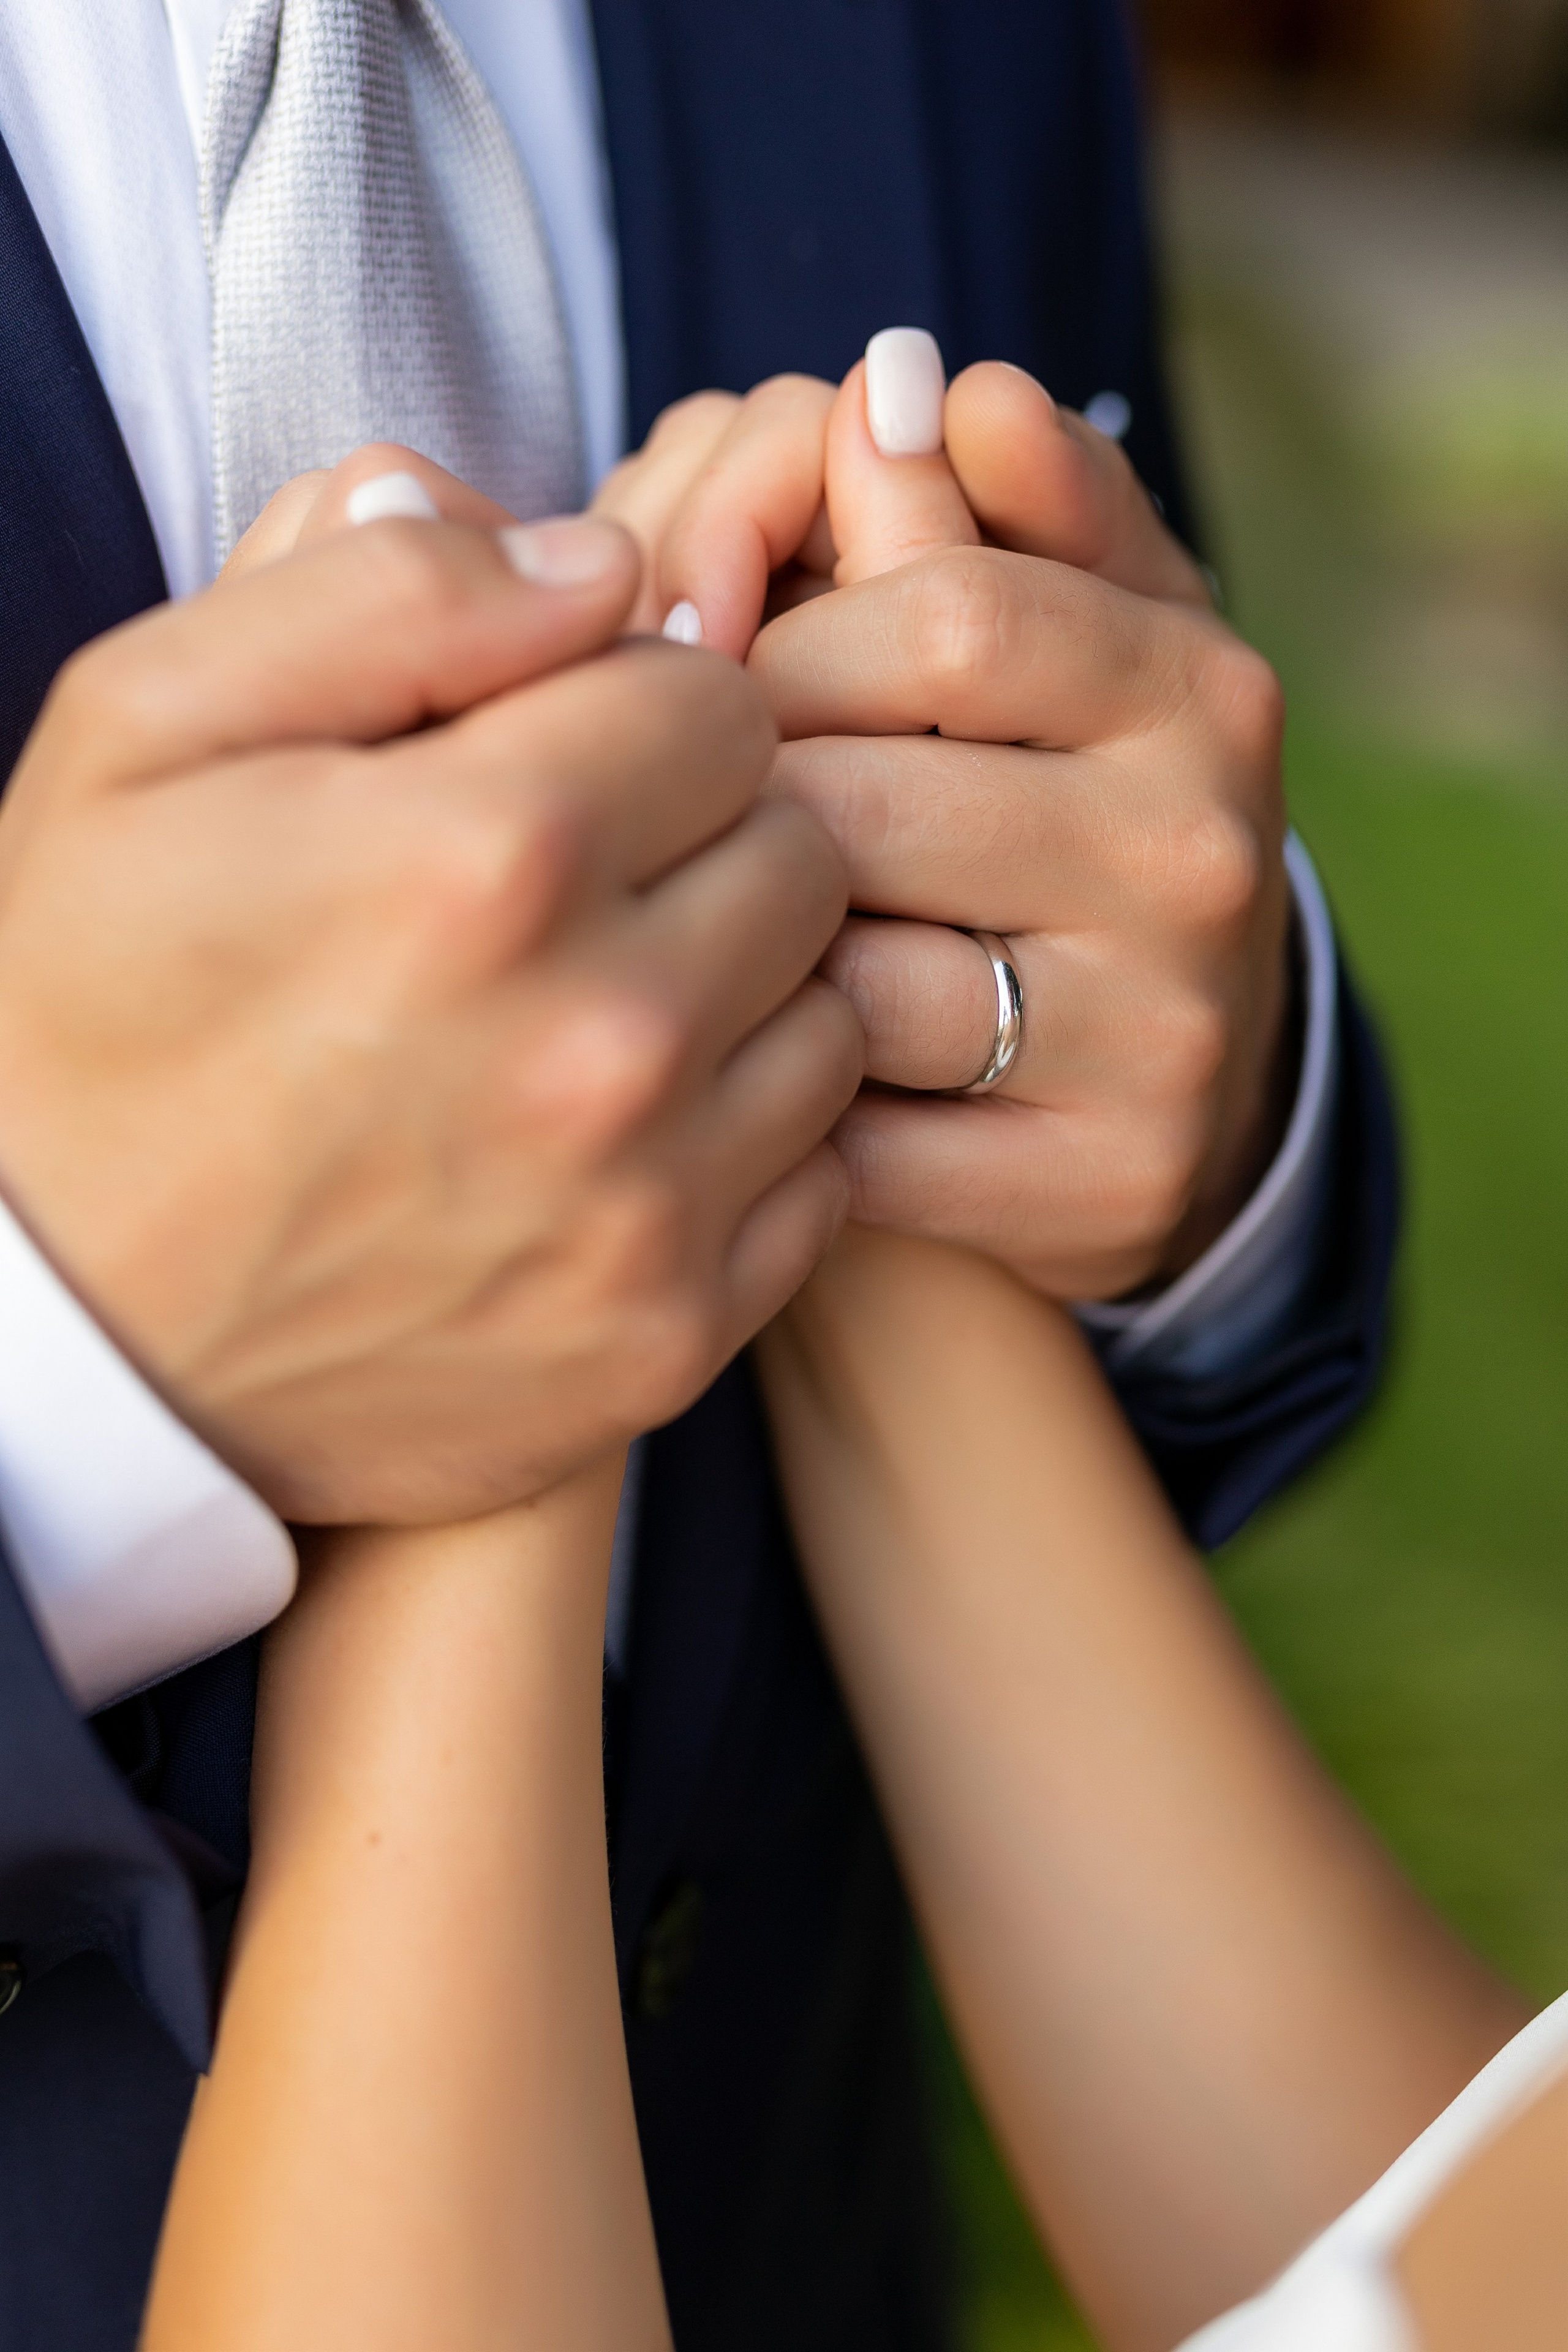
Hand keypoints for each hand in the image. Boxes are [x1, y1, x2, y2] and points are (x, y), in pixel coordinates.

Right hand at [0, 463, 860, 1520]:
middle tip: (578, 882)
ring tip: (599, 1005)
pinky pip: (824, 1180)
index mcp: (487, 850)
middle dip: (710, 834)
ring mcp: (647, 1209)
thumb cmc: (84, 1011)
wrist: (55, 1330)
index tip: (556, 756)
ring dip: (747, 984)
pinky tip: (625, 1134)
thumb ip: (381, 592)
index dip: (639, 706)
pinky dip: (751, 1141)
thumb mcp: (144, 729)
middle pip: (804, 847)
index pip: (719, 697)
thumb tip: (599, 556)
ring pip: (836, 1008)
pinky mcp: (666, 1338)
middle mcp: (601, 1036)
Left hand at [628, 354, 1294, 1297]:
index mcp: (1200, 687)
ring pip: (854, 981)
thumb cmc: (1054, 806)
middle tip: (683, 827)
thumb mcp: (1070, 629)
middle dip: (742, 813)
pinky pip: (862, 1142)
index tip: (711, 682)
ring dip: (752, 961)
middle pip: (870, 805)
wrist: (1155, 1074)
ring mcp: (1166, 1034)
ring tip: (726, 941)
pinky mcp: (1105, 1182)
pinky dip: (784, 1106)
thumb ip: (997, 503)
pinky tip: (774, 1068)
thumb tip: (909, 383)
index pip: (945, 621)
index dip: (782, 649)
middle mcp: (1208, 855)